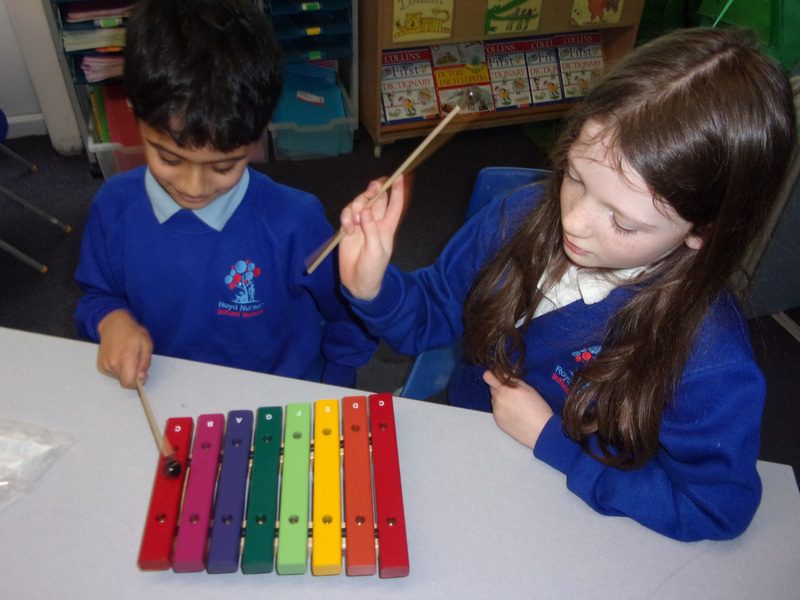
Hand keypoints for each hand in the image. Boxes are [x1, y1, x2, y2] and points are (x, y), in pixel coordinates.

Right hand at [96, 310, 152, 388]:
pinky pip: (113, 374)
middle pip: (124, 382)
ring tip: (128, 357)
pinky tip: (120, 358)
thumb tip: (141, 378)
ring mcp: (105, 364)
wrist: (114, 325)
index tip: (142, 376)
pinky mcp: (101, 365)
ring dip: (126, 372)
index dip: (137, 383)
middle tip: (137, 364)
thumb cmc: (133, 333)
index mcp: (126, 357)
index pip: (128, 383)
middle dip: (133, 377)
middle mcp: (113, 363)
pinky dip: (119, 369)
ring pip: (119, 378)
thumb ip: (145, 363)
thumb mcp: (147, 345)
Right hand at [338, 175, 405, 300]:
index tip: (398, 176)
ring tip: (353, 223)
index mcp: (388, 227)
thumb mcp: (376, 251)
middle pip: (375, 198)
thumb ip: (371, 230)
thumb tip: (365, 210)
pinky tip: (346, 229)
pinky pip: (346, 213)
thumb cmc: (373, 269)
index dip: (397, 190)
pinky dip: (345, 217)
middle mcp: (375, 222)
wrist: (357, 283)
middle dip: (373, 190)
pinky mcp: (348, 228)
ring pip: (359, 203)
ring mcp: (361, 224)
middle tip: (370, 191)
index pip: (395, 205)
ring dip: (356, 207)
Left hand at [484, 370, 552, 448]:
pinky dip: (503, 410)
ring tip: (516, 406)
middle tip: (514, 394)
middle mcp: (497, 400)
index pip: (488, 377)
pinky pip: (497, 411)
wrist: (542, 432)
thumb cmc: (539, 408)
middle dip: (500, 389)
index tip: (497, 376)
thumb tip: (503, 374)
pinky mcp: (497, 421)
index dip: (492, 375)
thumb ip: (513, 380)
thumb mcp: (529, 389)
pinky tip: (515, 414)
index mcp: (505, 390)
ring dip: (501, 400)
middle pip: (492, 389)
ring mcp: (496, 412)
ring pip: (495, 400)